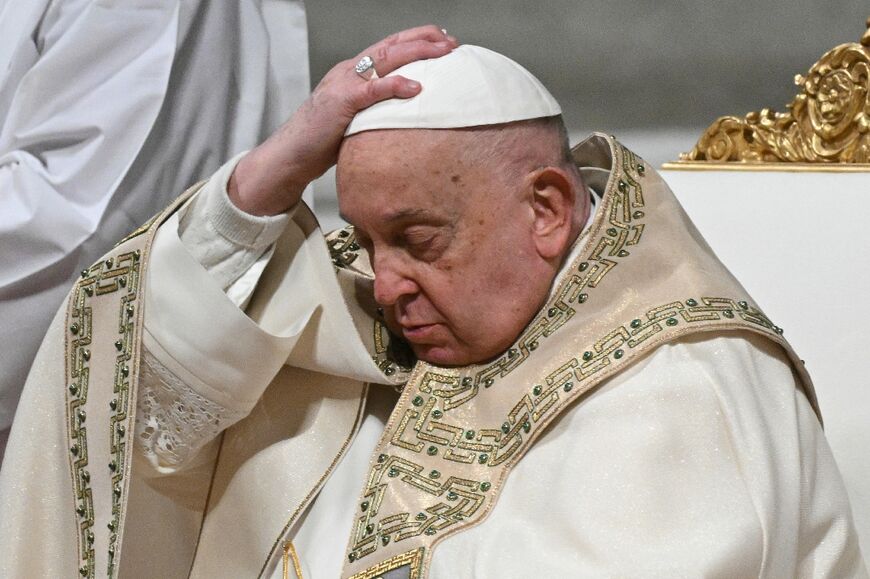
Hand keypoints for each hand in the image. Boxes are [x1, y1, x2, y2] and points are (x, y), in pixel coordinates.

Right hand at [228, 25, 457, 215]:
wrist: (291, 155)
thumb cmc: (323, 141)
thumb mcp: (356, 119)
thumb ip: (377, 110)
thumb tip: (409, 117)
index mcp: (353, 72)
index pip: (389, 46)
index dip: (417, 39)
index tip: (443, 41)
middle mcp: (349, 71)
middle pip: (391, 45)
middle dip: (424, 39)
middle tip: (451, 42)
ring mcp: (344, 84)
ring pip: (384, 58)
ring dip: (417, 53)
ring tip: (443, 53)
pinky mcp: (340, 102)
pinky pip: (371, 89)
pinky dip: (394, 85)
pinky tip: (416, 87)